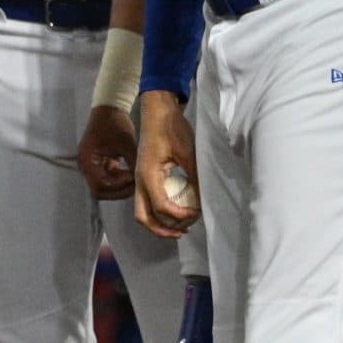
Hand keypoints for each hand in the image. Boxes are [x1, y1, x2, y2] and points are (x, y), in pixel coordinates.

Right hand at [77, 104, 137, 200]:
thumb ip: (133, 163)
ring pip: (104, 186)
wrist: (109, 107)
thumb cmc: (115, 123)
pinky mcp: (98, 163)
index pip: (100, 186)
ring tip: (135, 179)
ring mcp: (91, 165)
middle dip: (118, 190)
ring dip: (119, 185)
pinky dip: (119, 178)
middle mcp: (86, 166)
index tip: (132, 178)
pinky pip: (107, 178)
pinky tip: (131, 173)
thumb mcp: (126, 143)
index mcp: (87, 160)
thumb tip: (142, 180)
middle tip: (135, 186)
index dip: (117, 187)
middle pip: (100, 190)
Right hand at [133, 90, 200, 238]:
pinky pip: (147, 202)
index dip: (179, 216)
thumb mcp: (188, 152)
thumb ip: (194, 178)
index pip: (161, 207)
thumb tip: (202, 200)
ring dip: (160, 223)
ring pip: (143, 212)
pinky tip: (176, 211)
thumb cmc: (171, 128)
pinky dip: (159, 212)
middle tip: (184, 232)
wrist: (157, 110)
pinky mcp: (144, 176)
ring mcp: (139, 179)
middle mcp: (139, 181)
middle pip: (144, 217)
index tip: (197, 213)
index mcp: (147, 175)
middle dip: (162, 230)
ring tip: (181, 226)